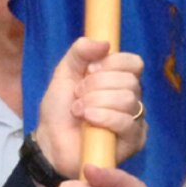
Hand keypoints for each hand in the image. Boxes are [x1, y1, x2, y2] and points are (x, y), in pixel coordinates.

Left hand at [34, 37, 145, 176]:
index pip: (133, 62)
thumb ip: (80, 52)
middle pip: (129, 81)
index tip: (88, 72)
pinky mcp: (134, 141)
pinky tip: (88, 121)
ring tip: (79, 111)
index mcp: (119, 80)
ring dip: (96, 102)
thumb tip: (105, 43)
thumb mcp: (64, 73)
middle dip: (96, 86)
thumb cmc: (59, 110)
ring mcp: (135, 120)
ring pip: (127, 100)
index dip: (111, 64)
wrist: (50, 142)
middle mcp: (131, 98)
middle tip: (77, 96)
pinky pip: (127, 123)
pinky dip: (104, 117)